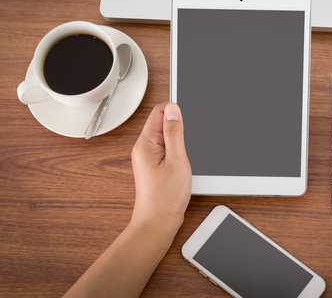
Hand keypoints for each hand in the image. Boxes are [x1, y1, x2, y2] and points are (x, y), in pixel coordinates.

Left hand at [130, 103, 191, 230]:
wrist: (158, 223)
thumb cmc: (165, 197)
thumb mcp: (176, 160)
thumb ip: (174, 132)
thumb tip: (173, 109)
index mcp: (145, 143)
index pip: (158, 111)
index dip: (175, 110)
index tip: (188, 120)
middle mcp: (144, 148)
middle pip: (162, 122)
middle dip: (178, 126)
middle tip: (187, 144)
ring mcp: (148, 157)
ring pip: (166, 136)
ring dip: (179, 140)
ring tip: (184, 158)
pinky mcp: (155, 165)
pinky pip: (167, 148)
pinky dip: (177, 151)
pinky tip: (182, 163)